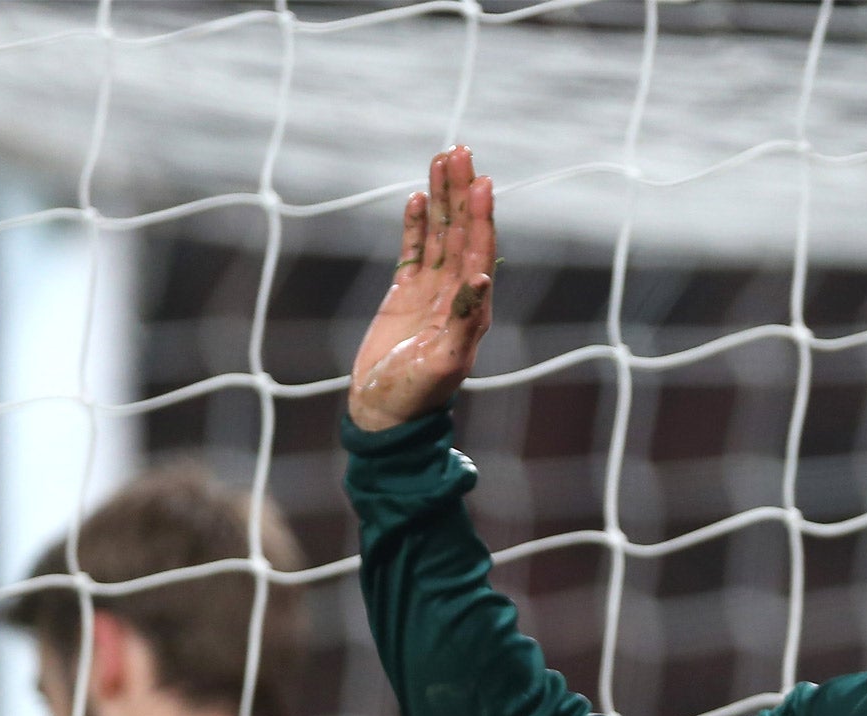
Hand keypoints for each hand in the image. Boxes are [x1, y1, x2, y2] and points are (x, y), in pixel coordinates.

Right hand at [348, 146, 495, 431]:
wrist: (384, 414)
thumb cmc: (415, 395)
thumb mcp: (443, 361)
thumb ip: (464, 320)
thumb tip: (481, 276)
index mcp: (472, 310)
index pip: (479, 251)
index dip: (480, 216)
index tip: (482, 180)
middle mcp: (456, 295)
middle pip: (461, 233)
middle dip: (462, 192)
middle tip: (461, 150)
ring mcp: (430, 293)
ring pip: (438, 235)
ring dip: (442, 198)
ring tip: (442, 158)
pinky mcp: (405, 296)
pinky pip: (413, 252)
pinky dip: (415, 224)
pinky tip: (417, 197)